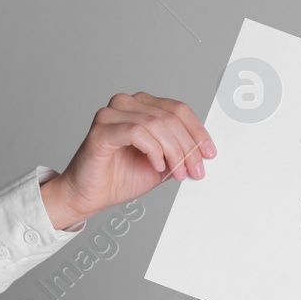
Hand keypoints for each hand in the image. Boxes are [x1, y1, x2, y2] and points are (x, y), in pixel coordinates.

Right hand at [41, 92, 213, 228]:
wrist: (91, 195)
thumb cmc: (120, 177)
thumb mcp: (163, 164)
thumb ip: (179, 152)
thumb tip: (203, 152)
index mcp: (142, 106)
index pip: (178, 110)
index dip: (198, 132)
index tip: (209, 153)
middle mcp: (127, 104)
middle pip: (170, 117)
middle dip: (188, 147)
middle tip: (195, 169)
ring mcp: (111, 114)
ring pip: (156, 124)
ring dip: (173, 151)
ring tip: (176, 172)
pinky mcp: (101, 130)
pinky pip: (137, 132)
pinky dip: (153, 150)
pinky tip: (156, 165)